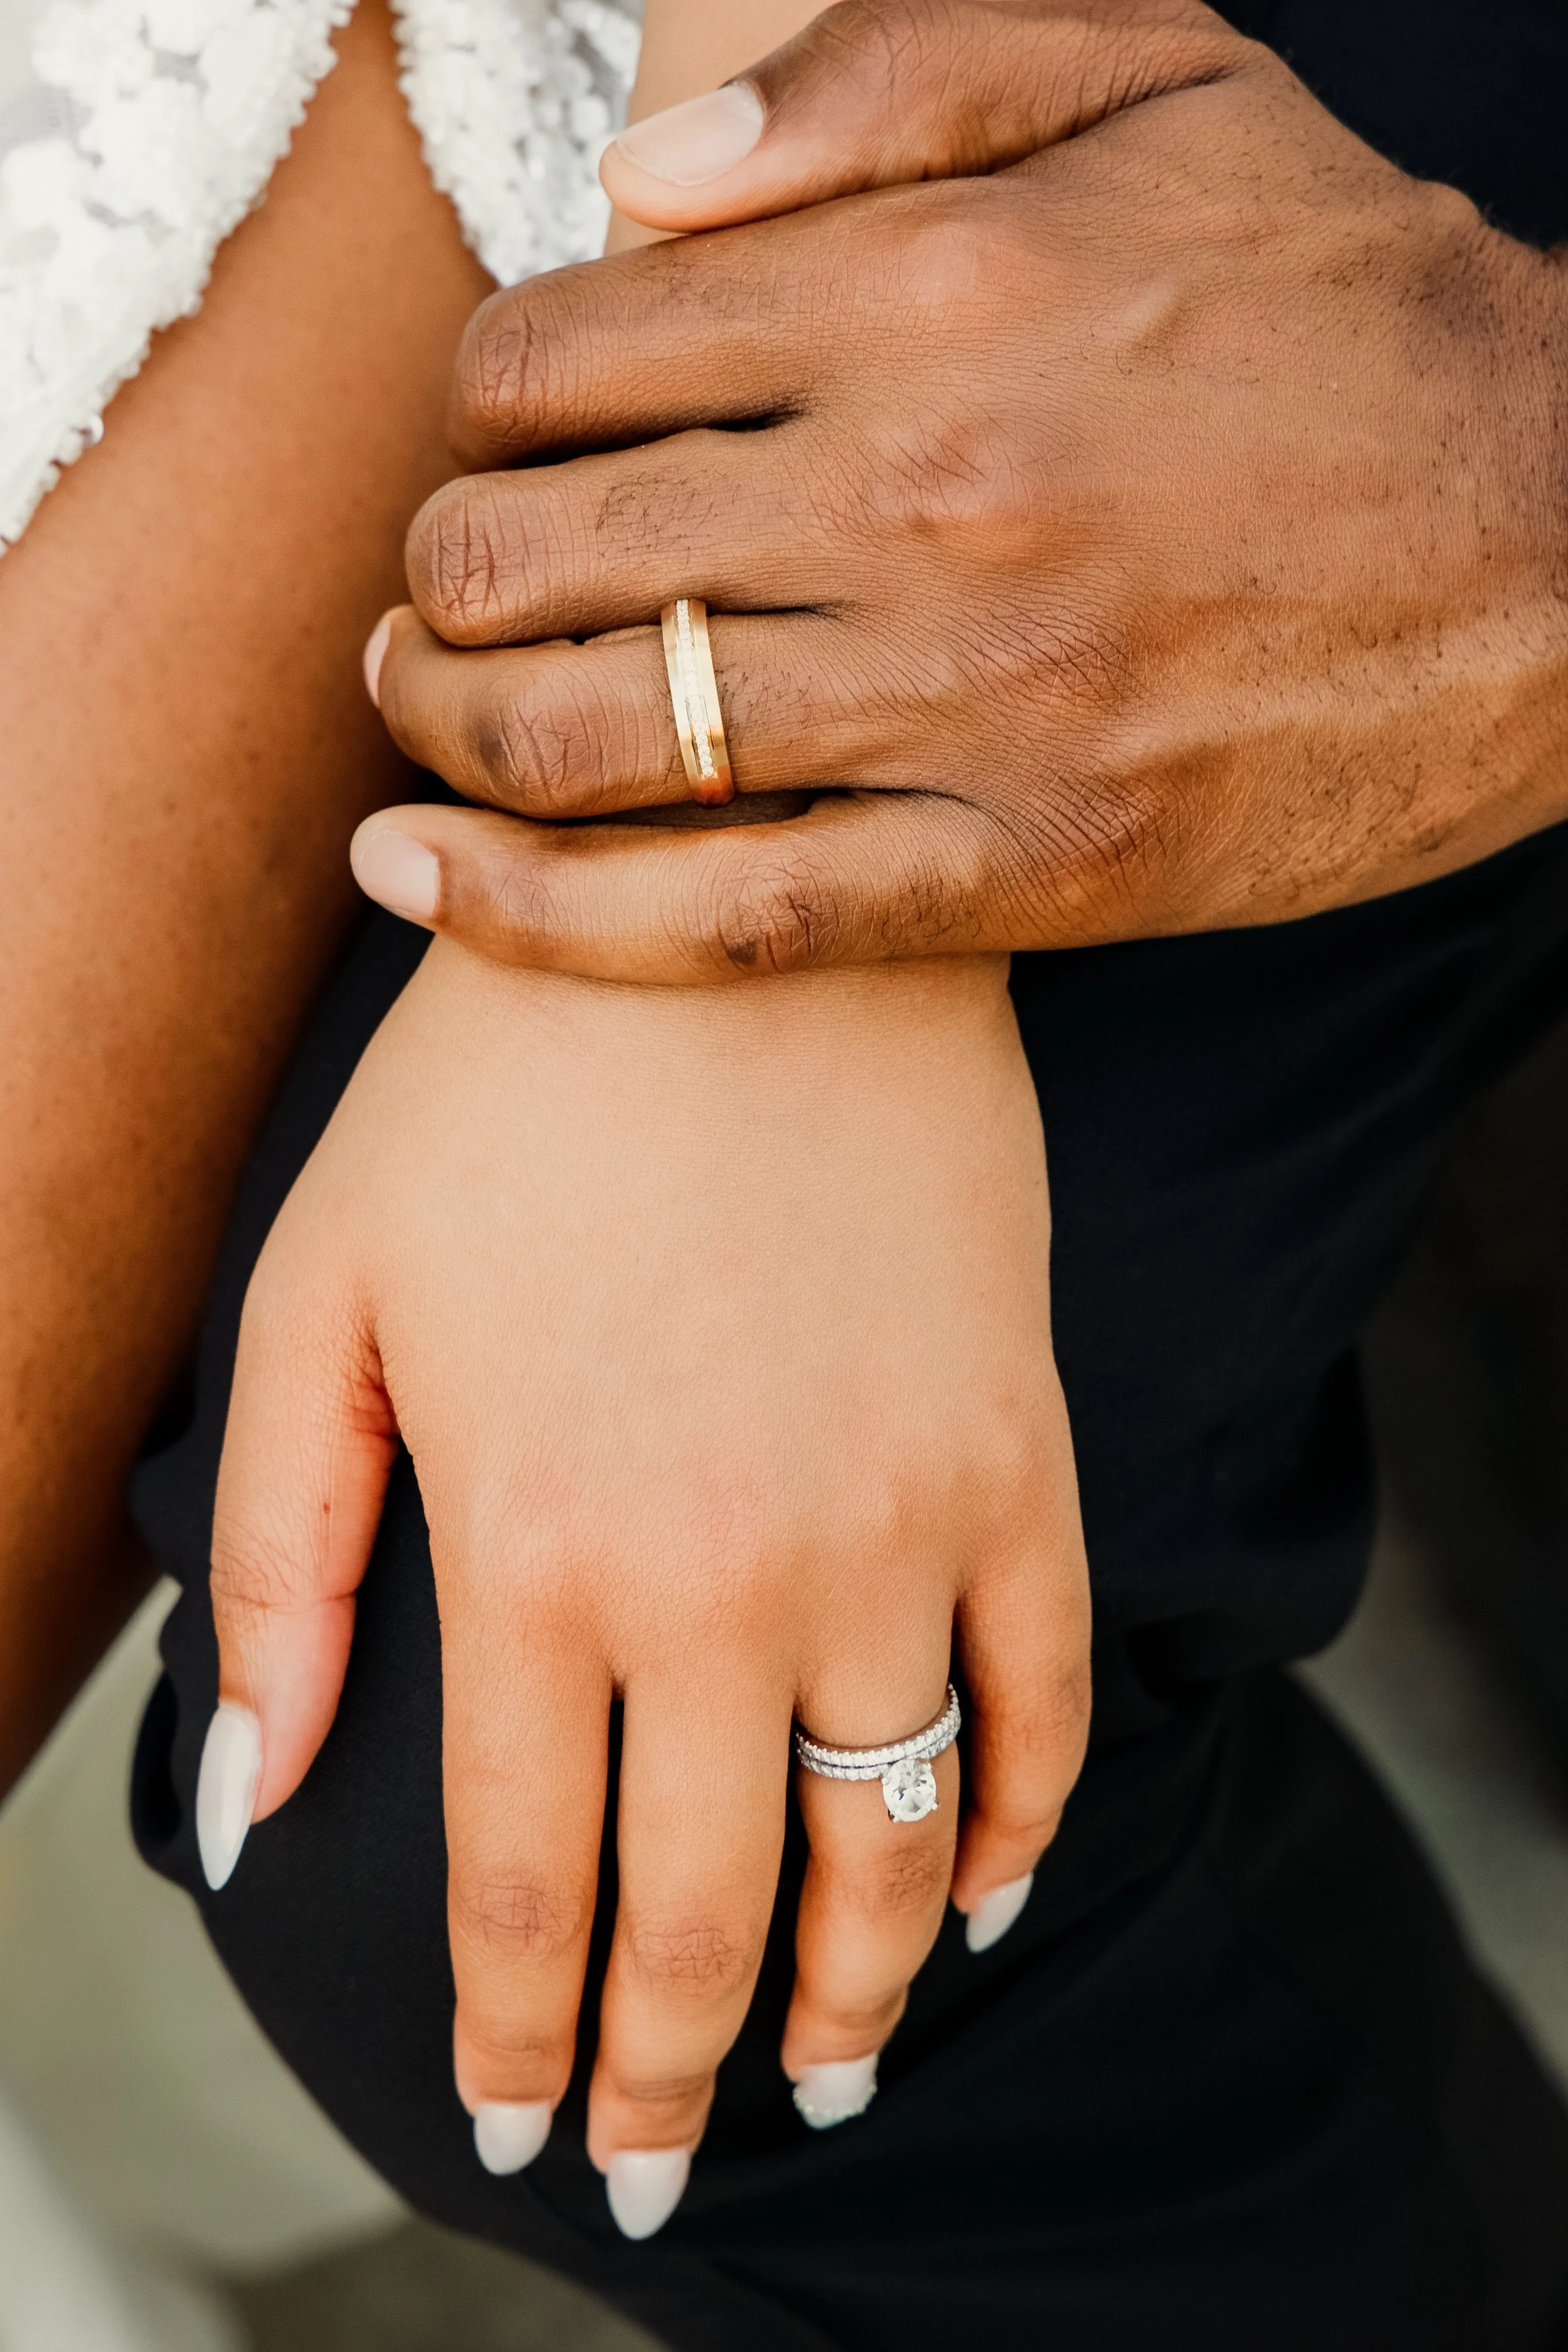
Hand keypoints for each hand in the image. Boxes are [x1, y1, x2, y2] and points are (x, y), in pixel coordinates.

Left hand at [196, 943, 1089, 2231]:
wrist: (734, 907)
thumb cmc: (500, 1096)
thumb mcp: (318, 1301)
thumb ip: (275, 1564)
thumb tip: (258, 1797)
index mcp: (534, 1550)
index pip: (525, 1888)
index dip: (523, 2037)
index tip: (523, 2125)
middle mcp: (727, 1576)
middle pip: (713, 1915)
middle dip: (678, 2073)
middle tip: (667, 2164)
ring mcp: (900, 1519)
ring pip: (891, 1846)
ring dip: (853, 1995)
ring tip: (820, 2072)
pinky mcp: (1017, 1451)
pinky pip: (1043, 1696)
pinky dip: (1014, 1821)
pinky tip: (971, 1888)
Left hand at [352, 0, 1567, 980]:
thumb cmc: (1350, 303)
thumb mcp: (1157, 70)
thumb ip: (881, 71)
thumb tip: (633, 184)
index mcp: (923, 286)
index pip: (550, 358)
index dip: (481, 406)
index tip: (513, 443)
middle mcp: (920, 493)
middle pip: (525, 553)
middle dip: (434, 578)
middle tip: (441, 598)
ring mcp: (969, 701)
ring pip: (592, 739)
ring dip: (445, 731)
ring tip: (421, 716)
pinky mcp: (1025, 866)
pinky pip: (726, 917)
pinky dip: (541, 918)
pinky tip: (420, 885)